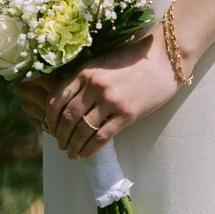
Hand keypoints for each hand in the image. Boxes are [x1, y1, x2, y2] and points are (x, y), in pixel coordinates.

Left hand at [38, 33, 177, 153]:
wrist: (164, 59)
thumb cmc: (132, 60)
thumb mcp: (102, 62)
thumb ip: (84, 78)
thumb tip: (66, 104)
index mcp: (85, 71)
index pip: (56, 99)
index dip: (50, 119)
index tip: (51, 129)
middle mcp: (94, 85)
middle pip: (68, 117)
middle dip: (61, 136)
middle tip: (61, 145)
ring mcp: (111, 100)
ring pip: (82, 130)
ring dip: (73, 146)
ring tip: (72, 153)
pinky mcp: (127, 114)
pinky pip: (101, 137)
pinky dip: (90, 149)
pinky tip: (86, 154)